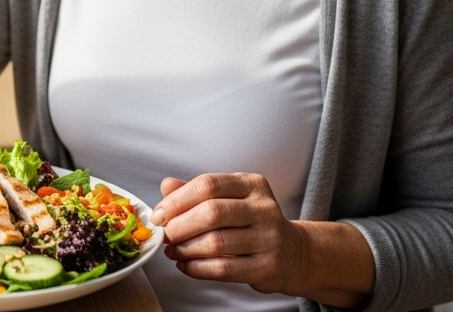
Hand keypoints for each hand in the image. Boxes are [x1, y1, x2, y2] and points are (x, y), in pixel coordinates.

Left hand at [148, 173, 304, 295]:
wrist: (293, 253)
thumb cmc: (252, 222)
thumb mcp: (229, 198)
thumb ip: (197, 192)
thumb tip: (166, 186)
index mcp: (252, 184)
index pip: (208, 184)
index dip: (177, 200)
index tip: (159, 214)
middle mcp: (264, 208)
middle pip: (211, 213)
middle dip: (179, 226)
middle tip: (164, 235)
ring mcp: (269, 238)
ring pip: (216, 243)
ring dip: (185, 249)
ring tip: (172, 251)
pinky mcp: (267, 267)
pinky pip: (224, 269)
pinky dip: (197, 269)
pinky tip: (186, 266)